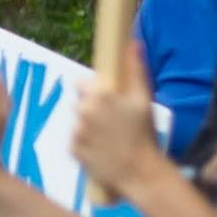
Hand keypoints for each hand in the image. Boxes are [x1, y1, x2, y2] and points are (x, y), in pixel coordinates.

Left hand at [73, 40, 163, 198]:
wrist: (140, 173)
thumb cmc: (144, 134)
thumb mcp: (144, 100)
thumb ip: (136, 70)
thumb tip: (132, 43)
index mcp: (99, 95)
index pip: (81, 83)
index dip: (93, 90)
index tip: (107, 101)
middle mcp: (82, 111)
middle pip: (80, 103)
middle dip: (92, 109)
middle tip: (113, 123)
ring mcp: (75, 131)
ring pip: (78, 122)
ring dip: (88, 127)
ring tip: (109, 138)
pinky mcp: (72, 150)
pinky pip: (75, 141)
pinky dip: (85, 144)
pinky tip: (101, 149)